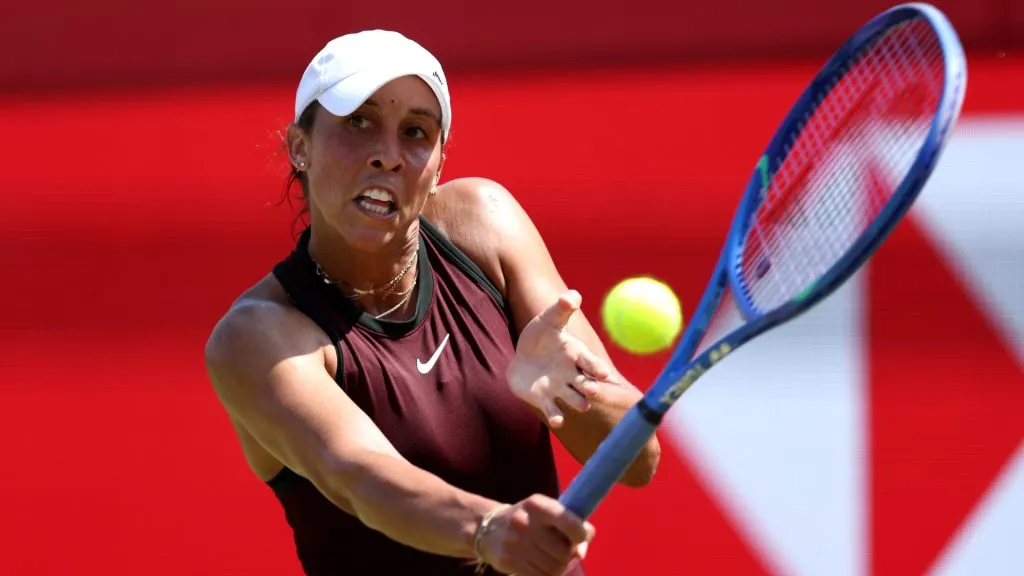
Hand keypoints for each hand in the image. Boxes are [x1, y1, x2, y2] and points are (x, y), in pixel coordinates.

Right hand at [478, 494, 595, 575]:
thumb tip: (581, 553)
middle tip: (561, 551)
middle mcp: (524, 521)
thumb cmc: (531, 521)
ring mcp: (514, 542)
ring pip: (553, 568)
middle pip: (563, 552)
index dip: (580, 534)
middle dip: (567, 556)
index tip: (578, 538)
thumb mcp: (548, 513)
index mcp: (537, 505)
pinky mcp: (507, 560)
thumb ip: (572, 526)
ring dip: (558, 568)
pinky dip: (545, 575)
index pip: (569, 523)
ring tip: (551, 559)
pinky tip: (540, 566)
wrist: (491, 528)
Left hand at [506, 290, 611, 427]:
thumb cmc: (540, 336)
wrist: (522, 356)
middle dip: (591, 388)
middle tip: (592, 389)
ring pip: (576, 400)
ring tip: (582, 405)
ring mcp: (560, 389)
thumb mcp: (548, 320)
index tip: (603, 372)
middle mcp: (573, 375)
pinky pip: (554, 412)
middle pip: (587, 384)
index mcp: (577, 355)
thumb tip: (573, 295)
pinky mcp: (545, 400)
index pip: (592, 363)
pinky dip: (556, 417)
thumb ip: (561, 309)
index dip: (598, 368)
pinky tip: (557, 421)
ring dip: (580, 403)